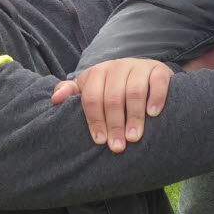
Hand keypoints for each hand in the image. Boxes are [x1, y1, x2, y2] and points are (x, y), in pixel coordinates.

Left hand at [50, 58, 172, 151]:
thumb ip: (71, 93)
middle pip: (112, 98)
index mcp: (97, 72)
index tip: (100, 141)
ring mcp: (139, 67)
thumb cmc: (112, 86)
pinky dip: (156, 99)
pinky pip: (157, 83)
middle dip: (114, 125)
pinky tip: (153, 115)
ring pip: (134, 92)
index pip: (91, 97)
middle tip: (118, 147)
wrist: (144, 72)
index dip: (95, 120)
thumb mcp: (90, 87)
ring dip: (134, 117)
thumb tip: (55, 100)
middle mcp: (117, 66)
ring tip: (134, 138)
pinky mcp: (159, 69)